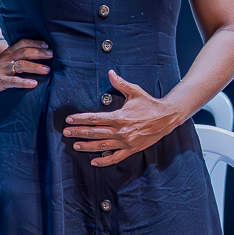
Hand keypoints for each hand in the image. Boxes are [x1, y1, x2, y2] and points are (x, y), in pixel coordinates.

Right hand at [0, 37, 51, 99]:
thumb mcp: (0, 61)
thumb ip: (11, 55)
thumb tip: (24, 49)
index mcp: (6, 54)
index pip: (21, 44)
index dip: (34, 43)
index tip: (47, 45)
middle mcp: (5, 60)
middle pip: (24, 52)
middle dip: (39, 53)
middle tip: (51, 55)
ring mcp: (2, 71)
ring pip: (21, 65)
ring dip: (35, 67)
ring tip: (47, 70)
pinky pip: (13, 82)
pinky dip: (24, 82)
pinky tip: (34, 83)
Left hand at [64, 69, 180, 166]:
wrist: (167, 118)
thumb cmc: (150, 104)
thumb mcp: (135, 91)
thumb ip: (120, 83)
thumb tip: (110, 72)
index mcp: (119, 117)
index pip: (95, 118)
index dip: (81, 119)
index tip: (70, 120)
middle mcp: (121, 131)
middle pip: (95, 133)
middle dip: (79, 132)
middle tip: (66, 132)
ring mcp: (126, 142)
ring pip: (102, 146)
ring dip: (87, 146)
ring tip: (75, 145)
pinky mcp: (131, 149)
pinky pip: (115, 158)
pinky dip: (104, 161)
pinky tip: (94, 161)